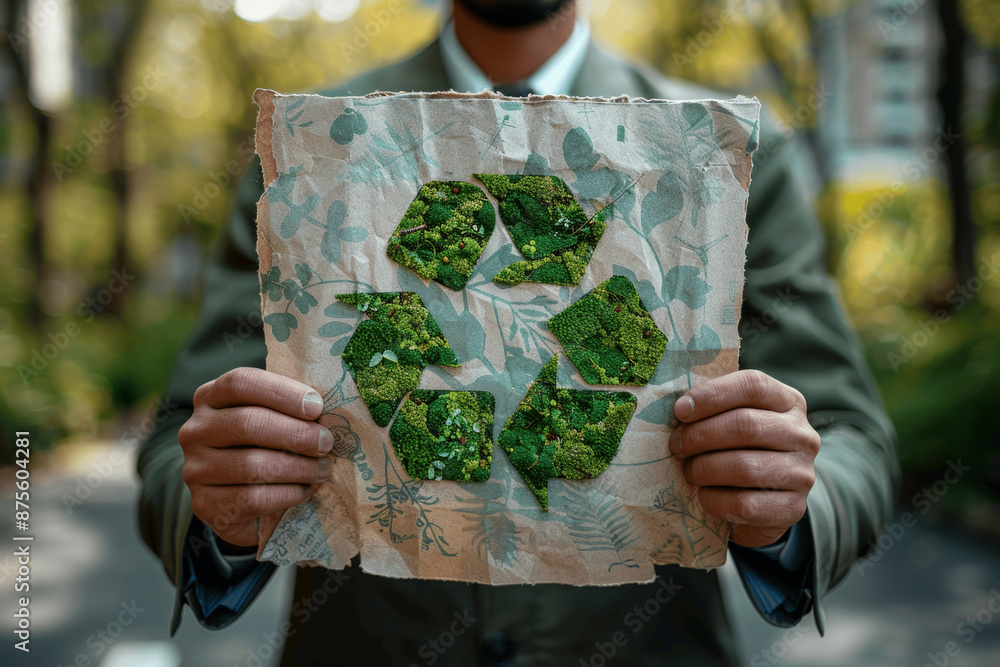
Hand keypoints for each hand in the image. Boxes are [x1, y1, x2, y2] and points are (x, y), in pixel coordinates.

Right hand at [179, 367, 332, 548]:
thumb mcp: (274, 421)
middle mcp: (195, 430)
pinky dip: (286, 494)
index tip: (317, 407)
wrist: (244, 506)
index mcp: (210, 398)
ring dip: (297, 468)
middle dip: (296, 433)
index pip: (240, 383)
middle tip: (327, 443)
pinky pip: (252, 498)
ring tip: (322, 470)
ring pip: (251, 465)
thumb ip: (290, 410)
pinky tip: (304, 491)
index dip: (281, 392)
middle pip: (247, 423)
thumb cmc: (266, 450)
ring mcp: (194, 469)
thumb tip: (325, 410)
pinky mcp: (204, 504)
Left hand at [668, 369, 818, 547]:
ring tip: (689, 471)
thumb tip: (682, 408)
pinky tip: (704, 495)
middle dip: (700, 435)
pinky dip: (714, 499)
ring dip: (704, 469)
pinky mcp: (792, 508)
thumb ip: (715, 409)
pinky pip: (744, 504)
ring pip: (743, 467)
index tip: (681, 410)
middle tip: (676, 445)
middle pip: (746, 425)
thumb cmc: (740, 450)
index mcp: (789, 402)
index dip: (712, 395)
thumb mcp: (734, 421)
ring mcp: (802, 473)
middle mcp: (803, 435)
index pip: (753, 386)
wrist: (765, 502)